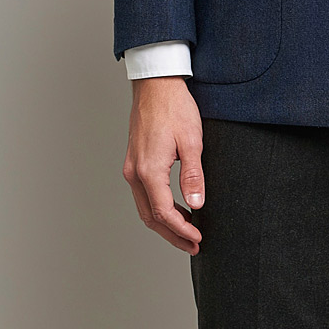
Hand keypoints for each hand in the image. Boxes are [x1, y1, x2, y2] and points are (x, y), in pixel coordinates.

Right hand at [122, 77, 204, 252]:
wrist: (156, 84)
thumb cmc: (174, 107)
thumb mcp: (192, 141)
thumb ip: (193, 175)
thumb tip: (196, 205)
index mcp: (149, 170)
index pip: (163, 213)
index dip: (181, 230)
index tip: (197, 239)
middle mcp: (135, 172)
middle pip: (150, 217)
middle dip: (172, 234)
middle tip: (193, 245)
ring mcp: (131, 167)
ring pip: (145, 207)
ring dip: (165, 223)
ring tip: (187, 230)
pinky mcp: (134, 160)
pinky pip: (143, 193)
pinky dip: (158, 207)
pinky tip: (175, 207)